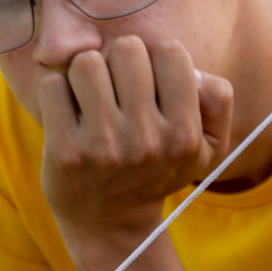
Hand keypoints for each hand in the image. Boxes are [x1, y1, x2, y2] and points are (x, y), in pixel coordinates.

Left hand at [36, 34, 232, 266]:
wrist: (111, 222)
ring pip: (87, 62)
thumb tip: (193, 72)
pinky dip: (57, 92)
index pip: (171, 52)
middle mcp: (147, 140)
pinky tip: (68, 114)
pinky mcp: (65, 150)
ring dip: (86, 74)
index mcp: (185, 134)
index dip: (156, 59)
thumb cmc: (158, 169)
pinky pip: (53, 85)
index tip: (148, 84)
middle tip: (116, 91)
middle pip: (128, 49)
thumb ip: (218, 101)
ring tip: (91, 100)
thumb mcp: (207, 146)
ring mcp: (104, 146)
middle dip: (119, 63)